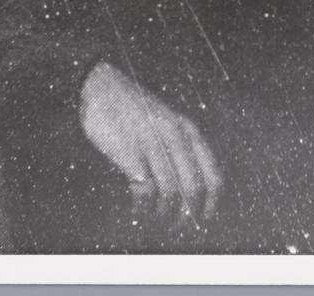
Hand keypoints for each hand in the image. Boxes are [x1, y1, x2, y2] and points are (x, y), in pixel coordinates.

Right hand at [79, 61, 222, 227]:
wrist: (101, 87)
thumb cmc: (133, 110)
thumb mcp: (166, 121)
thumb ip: (181, 146)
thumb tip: (192, 191)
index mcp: (188, 129)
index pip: (213, 175)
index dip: (211, 204)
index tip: (204, 218)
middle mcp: (175, 135)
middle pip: (193, 189)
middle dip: (187, 215)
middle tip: (177, 227)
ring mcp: (153, 142)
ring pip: (170, 194)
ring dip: (163, 214)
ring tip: (154, 217)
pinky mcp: (131, 151)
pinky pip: (145, 190)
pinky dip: (143, 207)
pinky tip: (138, 210)